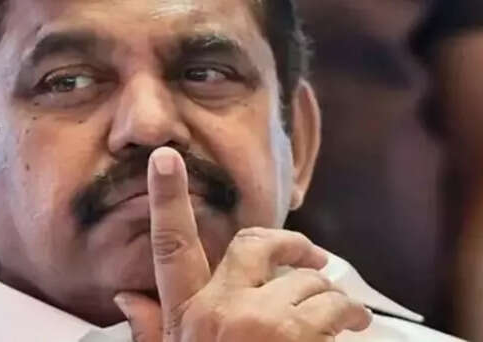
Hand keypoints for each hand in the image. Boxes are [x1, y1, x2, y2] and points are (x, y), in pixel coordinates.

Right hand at [113, 147, 371, 340]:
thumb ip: (152, 329)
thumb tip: (127, 299)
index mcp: (187, 316)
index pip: (170, 246)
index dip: (166, 198)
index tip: (164, 158)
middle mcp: (220, 311)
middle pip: (256, 244)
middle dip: (290, 244)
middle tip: (311, 257)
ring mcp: (260, 323)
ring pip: (308, 282)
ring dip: (332, 297)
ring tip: (344, 316)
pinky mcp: (299, 338)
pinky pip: (336, 308)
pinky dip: (352, 317)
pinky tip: (355, 328)